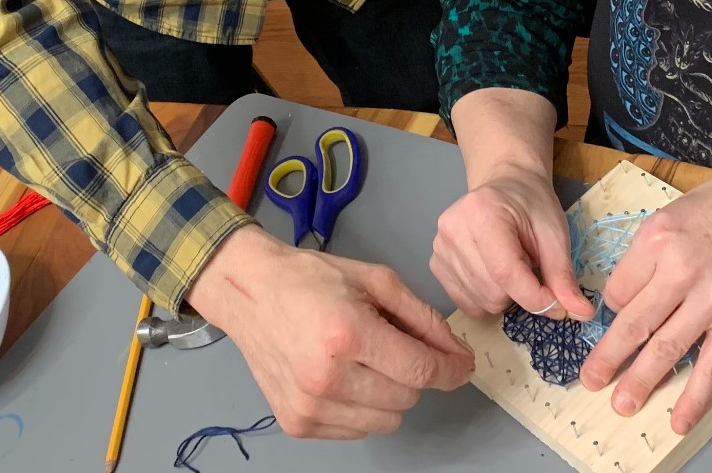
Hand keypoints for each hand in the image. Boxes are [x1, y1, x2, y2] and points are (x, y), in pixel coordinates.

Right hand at [187, 226, 473, 438]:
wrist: (249, 293)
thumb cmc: (311, 280)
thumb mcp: (376, 280)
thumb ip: (423, 318)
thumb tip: (456, 354)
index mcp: (347, 334)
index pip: (420, 370)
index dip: (450, 370)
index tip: (462, 366)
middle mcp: (326, 377)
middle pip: (407, 398)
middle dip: (413, 373)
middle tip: (391, 345)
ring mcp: (309, 406)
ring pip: (387, 421)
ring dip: (389, 394)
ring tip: (364, 361)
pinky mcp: (296, 424)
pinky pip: (358, 431)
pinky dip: (362, 408)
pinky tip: (343, 377)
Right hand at [431, 165, 594, 320]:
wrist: (506, 184)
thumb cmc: (532, 205)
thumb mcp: (555, 234)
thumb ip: (563, 276)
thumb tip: (582, 313)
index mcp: (482, 212)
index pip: (506, 273)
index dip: (536, 297)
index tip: (559, 303)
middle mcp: (452, 229)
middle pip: (493, 292)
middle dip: (521, 293)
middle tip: (530, 266)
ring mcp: (439, 247)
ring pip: (481, 302)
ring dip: (505, 295)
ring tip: (511, 264)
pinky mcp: (436, 263)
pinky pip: (466, 303)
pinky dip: (486, 298)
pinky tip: (493, 272)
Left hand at [580, 172, 711, 434]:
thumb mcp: (671, 214)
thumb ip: (645, 254)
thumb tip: (623, 296)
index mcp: (657, 239)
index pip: (618, 289)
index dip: (612, 308)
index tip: (617, 315)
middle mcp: (681, 270)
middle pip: (634, 323)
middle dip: (608, 357)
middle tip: (591, 380)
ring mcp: (711, 300)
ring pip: (666, 349)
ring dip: (641, 380)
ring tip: (622, 403)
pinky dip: (695, 396)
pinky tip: (680, 418)